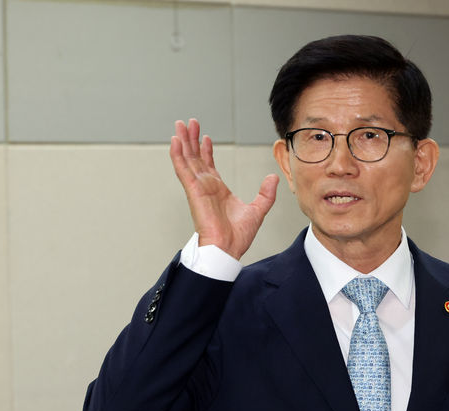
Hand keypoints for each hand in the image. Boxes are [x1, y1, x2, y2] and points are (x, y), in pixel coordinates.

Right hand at [170, 119, 278, 258]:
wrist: (228, 249)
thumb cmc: (237, 236)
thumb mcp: (258, 210)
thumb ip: (266, 194)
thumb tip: (273, 178)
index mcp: (218, 190)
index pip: (209, 165)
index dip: (205, 150)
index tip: (205, 136)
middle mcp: (206, 187)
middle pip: (195, 157)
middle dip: (192, 139)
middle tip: (189, 123)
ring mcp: (198, 188)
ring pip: (187, 159)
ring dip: (183, 141)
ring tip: (181, 125)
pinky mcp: (193, 191)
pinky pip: (183, 170)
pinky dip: (178, 155)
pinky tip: (175, 141)